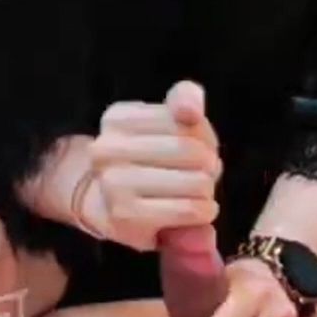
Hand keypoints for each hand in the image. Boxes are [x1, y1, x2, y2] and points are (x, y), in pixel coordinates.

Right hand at [75, 80, 221, 251]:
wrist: (108, 207)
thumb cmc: (151, 161)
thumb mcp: (169, 123)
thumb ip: (184, 100)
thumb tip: (190, 107)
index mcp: (118, 118)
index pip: (187, 117)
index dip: (203, 136)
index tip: (194, 148)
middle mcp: (107, 148)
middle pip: (191, 150)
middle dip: (209, 164)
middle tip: (202, 174)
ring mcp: (113, 183)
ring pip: (195, 182)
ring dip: (207, 190)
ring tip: (195, 193)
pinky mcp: (127, 216)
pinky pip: (189, 210)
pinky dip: (204, 211)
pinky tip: (197, 212)